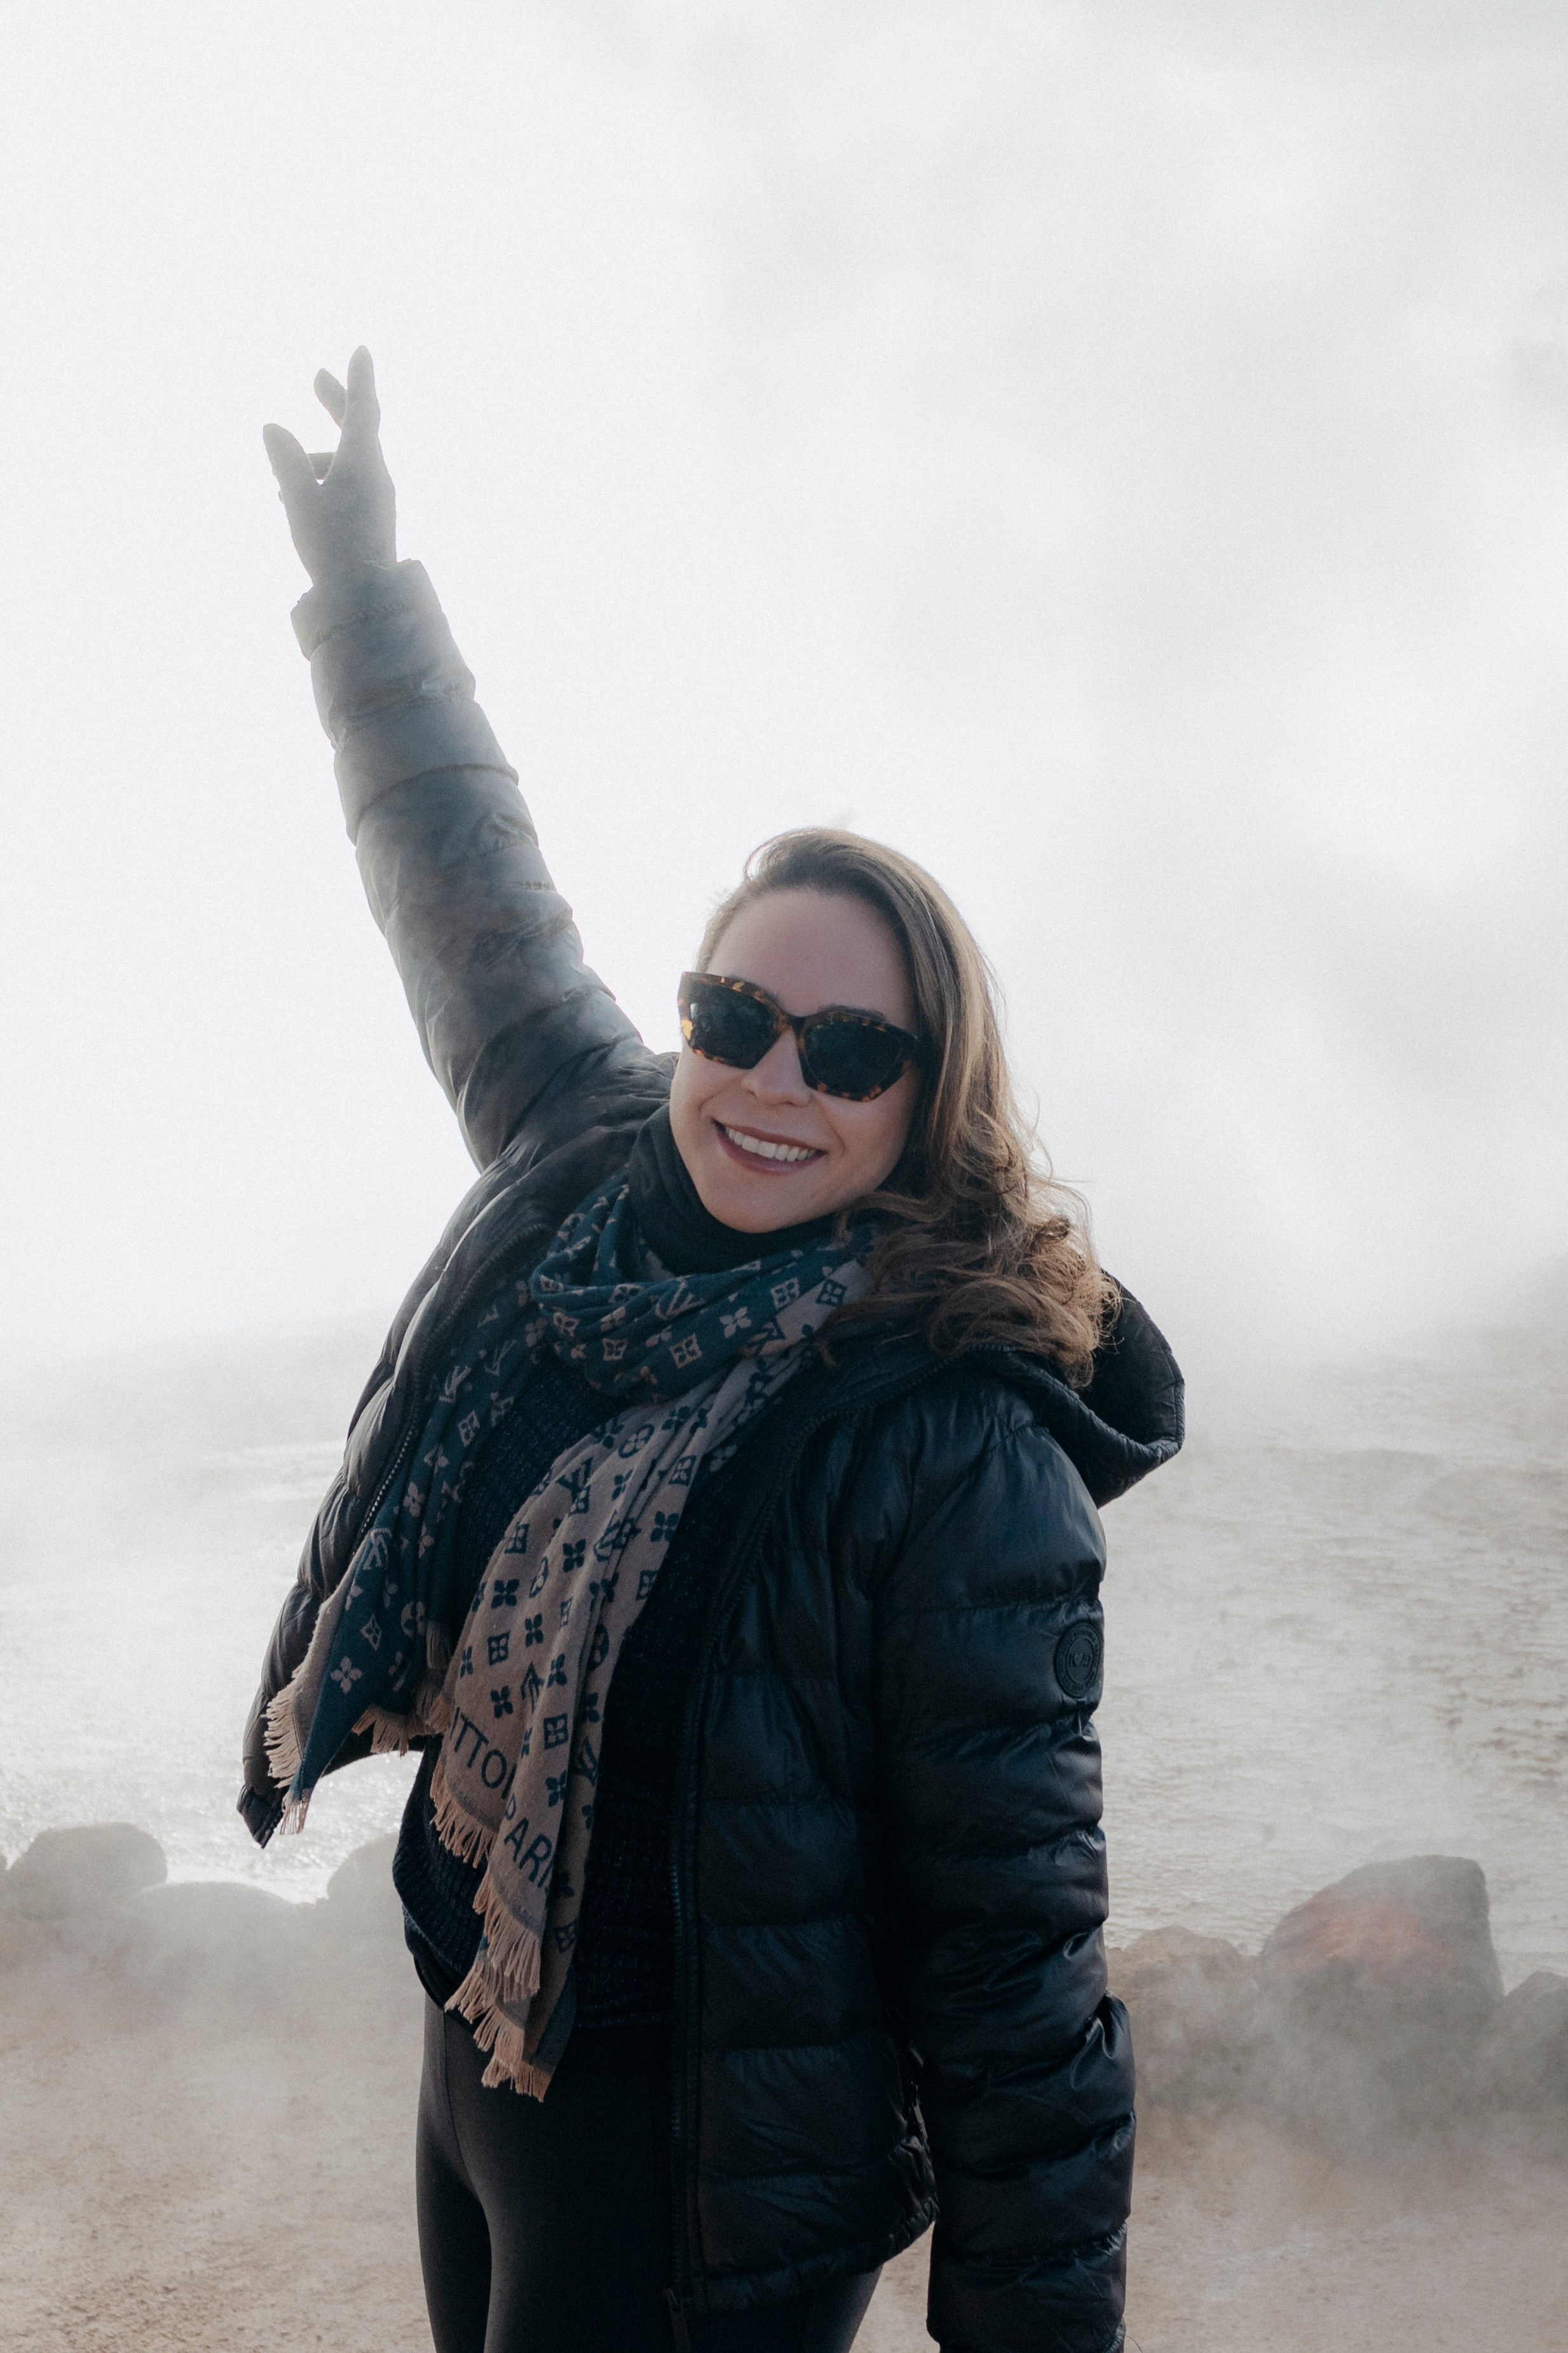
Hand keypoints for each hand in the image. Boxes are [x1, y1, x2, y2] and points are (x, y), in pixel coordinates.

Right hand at [263, 346, 396, 585]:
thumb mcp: (300, 499)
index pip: (363, 409)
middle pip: (357, 428)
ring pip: (344, 463)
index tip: (361, 350)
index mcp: (363, 463)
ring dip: (313, 459)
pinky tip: (290, 501)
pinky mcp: (371, 520)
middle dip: (335, 402)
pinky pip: (344, 487)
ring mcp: (376, 499)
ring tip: (278, 478)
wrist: (363, 601)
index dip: (358, 378)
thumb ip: (286, 461)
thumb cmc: (331, 547)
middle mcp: (376, 476)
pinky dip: (320, 482)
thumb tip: (272, 427)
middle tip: (318, 377)